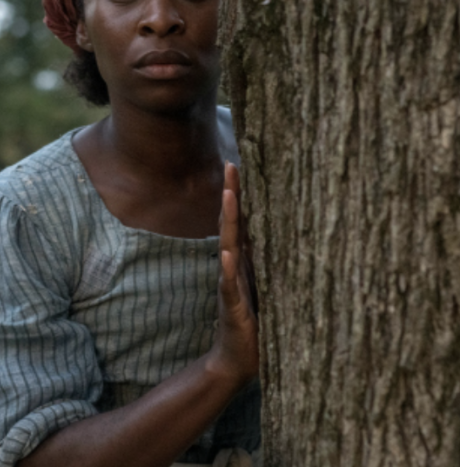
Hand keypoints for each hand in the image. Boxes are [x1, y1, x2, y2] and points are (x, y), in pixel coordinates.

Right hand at [210, 162, 258, 386]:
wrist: (235, 361)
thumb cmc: (256, 326)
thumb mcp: (271, 290)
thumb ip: (275, 266)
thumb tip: (300, 241)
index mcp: (244, 262)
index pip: (242, 221)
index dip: (241, 194)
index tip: (242, 166)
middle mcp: (233, 267)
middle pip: (231, 223)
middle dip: (231, 194)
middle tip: (231, 165)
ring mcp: (229, 284)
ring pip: (227, 245)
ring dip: (228, 220)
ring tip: (229, 196)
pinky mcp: (231, 306)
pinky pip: (228, 283)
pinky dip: (227, 266)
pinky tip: (226, 251)